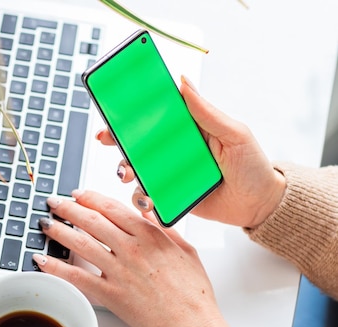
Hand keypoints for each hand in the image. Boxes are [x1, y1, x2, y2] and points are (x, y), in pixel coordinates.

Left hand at [33, 190, 232, 326]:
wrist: (191, 324)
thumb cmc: (193, 292)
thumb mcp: (185, 249)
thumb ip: (163, 228)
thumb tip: (146, 212)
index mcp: (150, 236)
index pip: (112, 208)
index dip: (90, 198)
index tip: (77, 194)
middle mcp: (131, 249)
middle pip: (92, 221)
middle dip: (68, 208)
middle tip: (54, 203)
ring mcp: (119, 271)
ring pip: (81, 244)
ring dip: (59, 231)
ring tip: (46, 224)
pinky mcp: (111, 294)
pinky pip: (77, 278)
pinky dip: (57, 268)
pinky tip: (42, 260)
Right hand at [99, 76, 285, 228]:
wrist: (259, 205)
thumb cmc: (252, 165)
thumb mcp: (234, 133)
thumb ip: (206, 111)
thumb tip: (183, 82)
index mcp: (187, 129)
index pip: (154, 115)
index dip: (132, 110)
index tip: (113, 107)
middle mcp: (173, 150)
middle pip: (137, 142)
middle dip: (116, 139)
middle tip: (107, 138)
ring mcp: (169, 174)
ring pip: (136, 170)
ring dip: (125, 170)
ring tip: (129, 174)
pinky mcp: (169, 197)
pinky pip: (146, 197)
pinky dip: (140, 198)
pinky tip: (148, 199)